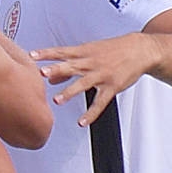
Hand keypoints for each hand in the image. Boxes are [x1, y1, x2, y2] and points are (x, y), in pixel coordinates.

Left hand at [32, 33, 157, 125]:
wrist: (140, 50)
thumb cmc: (111, 50)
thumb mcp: (88, 52)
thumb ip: (67, 65)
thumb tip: (48, 78)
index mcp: (83, 53)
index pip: (61, 52)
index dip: (46, 53)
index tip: (31, 55)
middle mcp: (90, 63)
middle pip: (70, 66)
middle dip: (56, 69)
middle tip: (41, 73)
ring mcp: (101, 75)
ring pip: (83, 84)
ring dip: (70, 92)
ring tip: (57, 100)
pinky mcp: (112, 87)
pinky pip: (100, 102)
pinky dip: (91, 113)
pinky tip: (81, 122)